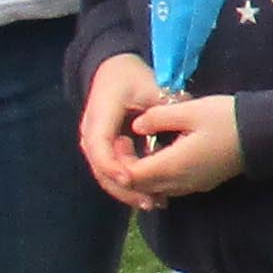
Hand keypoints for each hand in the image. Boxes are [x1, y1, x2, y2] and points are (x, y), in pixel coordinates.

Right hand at [78, 51, 170, 205]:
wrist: (113, 70)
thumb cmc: (131, 76)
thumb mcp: (148, 85)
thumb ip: (162, 104)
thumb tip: (182, 120)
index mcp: (100, 114)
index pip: (99, 145)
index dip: (112, 164)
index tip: (130, 179)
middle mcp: (91, 132)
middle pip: (101, 167)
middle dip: (123, 187)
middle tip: (149, 200)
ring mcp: (94, 143)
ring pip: (105, 174)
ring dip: (126, 190)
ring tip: (152, 202)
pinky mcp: (102, 149)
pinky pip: (112, 170)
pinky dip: (128, 183)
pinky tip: (148, 194)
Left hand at [121, 89, 246, 200]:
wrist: (263, 135)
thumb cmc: (226, 119)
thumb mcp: (190, 110)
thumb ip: (158, 118)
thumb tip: (136, 126)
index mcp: (174, 165)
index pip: (132, 176)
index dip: (120, 161)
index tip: (120, 138)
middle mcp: (180, 182)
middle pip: (141, 187)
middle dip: (127, 168)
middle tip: (125, 142)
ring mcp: (191, 186)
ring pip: (155, 189)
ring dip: (142, 174)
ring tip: (139, 147)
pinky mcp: (201, 183)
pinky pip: (170, 187)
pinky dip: (157, 176)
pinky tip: (159, 155)